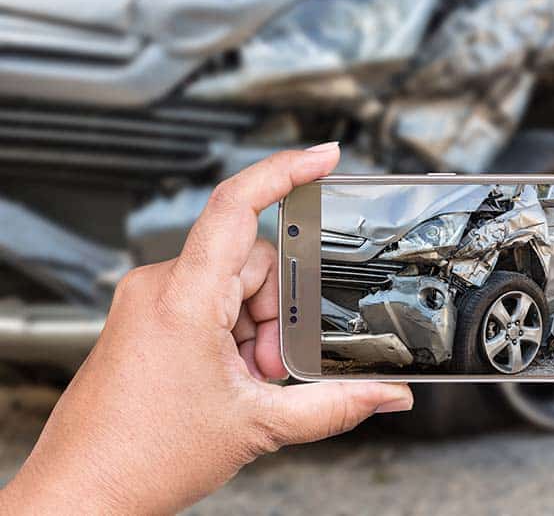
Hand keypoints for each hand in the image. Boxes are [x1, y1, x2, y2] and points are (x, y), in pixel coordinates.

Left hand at [1, 145, 411, 513]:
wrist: (82, 494)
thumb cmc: (141, 458)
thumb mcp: (257, 426)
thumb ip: (336, 406)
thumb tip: (387, 394)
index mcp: (183, 297)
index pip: (237, 204)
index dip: (286, 169)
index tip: (324, 156)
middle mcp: (159, 286)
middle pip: (253, 262)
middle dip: (279, 313)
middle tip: (273, 367)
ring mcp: (149, 301)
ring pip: (234, 285)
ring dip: (257, 329)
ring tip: (247, 381)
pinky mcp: (146, 317)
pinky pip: (209, 302)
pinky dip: (234, 334)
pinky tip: (231, 376)